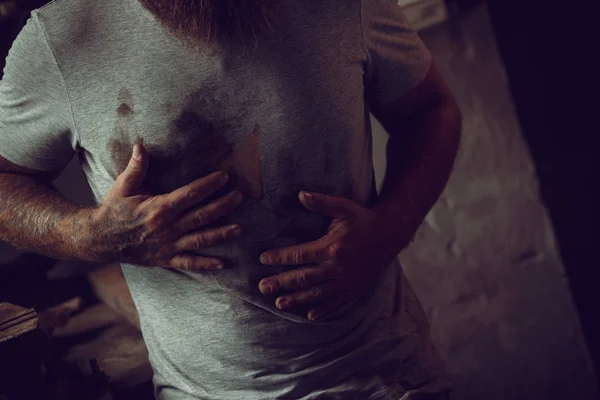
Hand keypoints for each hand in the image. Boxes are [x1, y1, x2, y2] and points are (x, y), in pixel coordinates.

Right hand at [89, 142, 242, 269]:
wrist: (98, 239)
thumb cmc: (113, 210)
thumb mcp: (123, 186)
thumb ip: (136, 167)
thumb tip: (142, 145)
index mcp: (159, 208)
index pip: (190, 194)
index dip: (209, 185)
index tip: (224, 177)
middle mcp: (167, 227)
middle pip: (201, 216)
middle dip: (223, 206)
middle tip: (240, 197)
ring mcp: (167, 245)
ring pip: (200, 239)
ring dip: (221, 234)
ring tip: (240, 229)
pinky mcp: (165, 259)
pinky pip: (188, 263)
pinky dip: (205, 264)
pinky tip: (222, 263)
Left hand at [258, 191, 393, 320]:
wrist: (391, 234)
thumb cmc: (364, 219)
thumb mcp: (344, 207)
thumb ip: (322, 203)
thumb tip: (301, 194)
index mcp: (331, 248)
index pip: (299, 255)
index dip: (280, 257)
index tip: (263, 259)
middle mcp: (336, 268)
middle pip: (303, 278)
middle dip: (281, 283)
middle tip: (263, 287)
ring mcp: (345, 281)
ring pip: (317, 293)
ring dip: (297, 299)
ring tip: (279, 304)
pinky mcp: (354, 288)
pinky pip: (336, 302)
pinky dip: (323, 310)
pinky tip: (310, 316)